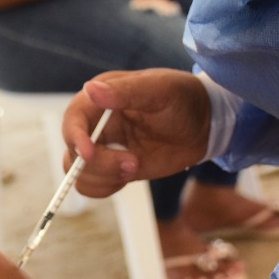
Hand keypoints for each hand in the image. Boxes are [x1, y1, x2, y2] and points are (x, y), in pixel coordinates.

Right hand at [61, 69, 211, 197]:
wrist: (205, 124)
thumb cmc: (183, 98)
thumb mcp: (159, 90)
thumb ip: (126, 91)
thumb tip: (90, 89)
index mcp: (100, 99)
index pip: (73, 119)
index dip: (75, 137)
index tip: (89, 153)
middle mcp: (96, 124)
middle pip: (73, 151)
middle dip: (98, 164)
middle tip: (133, 164)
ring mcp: (104, 148)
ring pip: (79, 172)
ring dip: (103, 177)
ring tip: (135, 168)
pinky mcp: (114, 168)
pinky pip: (93, 184)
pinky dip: (104, 188)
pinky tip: (127, 178)